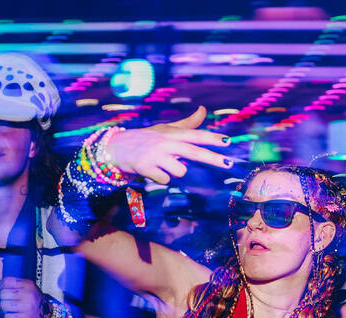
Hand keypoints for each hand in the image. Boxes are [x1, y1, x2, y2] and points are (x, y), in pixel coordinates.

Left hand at [0, 277, 49, 317]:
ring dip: (5, 310)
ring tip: (13, 311)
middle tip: (11, 304)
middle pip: (3, 295)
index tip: (5, 292)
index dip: (1, 287)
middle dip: (4, 300)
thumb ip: (15, 286)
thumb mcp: (29, 290)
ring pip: (3, 306)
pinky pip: (7, 317)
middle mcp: (29, 295)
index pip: (6, 282)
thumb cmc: (34, 303)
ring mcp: (27, 307)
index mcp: (29, 285)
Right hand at [106, 106, 232, 183]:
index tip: (228, 141)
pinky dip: (160, 178)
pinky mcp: (145, 167)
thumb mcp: (165, 129)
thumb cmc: (145, 138)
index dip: (212, 138)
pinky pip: (164, 180)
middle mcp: (165, 142)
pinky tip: (151, 171)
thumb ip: (187, 124)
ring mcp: (155, 154)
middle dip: (213, 158)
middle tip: (229, 163)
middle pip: (193, 151)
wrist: (116, 147)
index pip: (195, 135)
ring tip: (161, 165)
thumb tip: (203, 110)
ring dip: (174, 171)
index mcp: (171, 134)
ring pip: (180, 170)